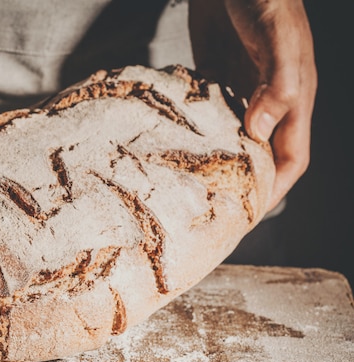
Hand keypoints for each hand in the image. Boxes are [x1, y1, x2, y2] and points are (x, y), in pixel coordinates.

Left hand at [189, 0, 316, 210]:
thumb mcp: (277, 40)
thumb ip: (276, 84)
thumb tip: (259, 130)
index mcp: (293, 99)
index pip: (290, 158)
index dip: (275, 188)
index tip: (248, 214)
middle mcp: (268, 100)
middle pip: (259, 153)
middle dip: (242, 181)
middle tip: (213, 208)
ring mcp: (240, 88)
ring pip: (231, 136)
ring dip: (216, 159)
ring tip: (189, 183)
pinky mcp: (214, 76)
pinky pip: (207, 112)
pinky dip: (195, 129)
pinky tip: (175, 141)